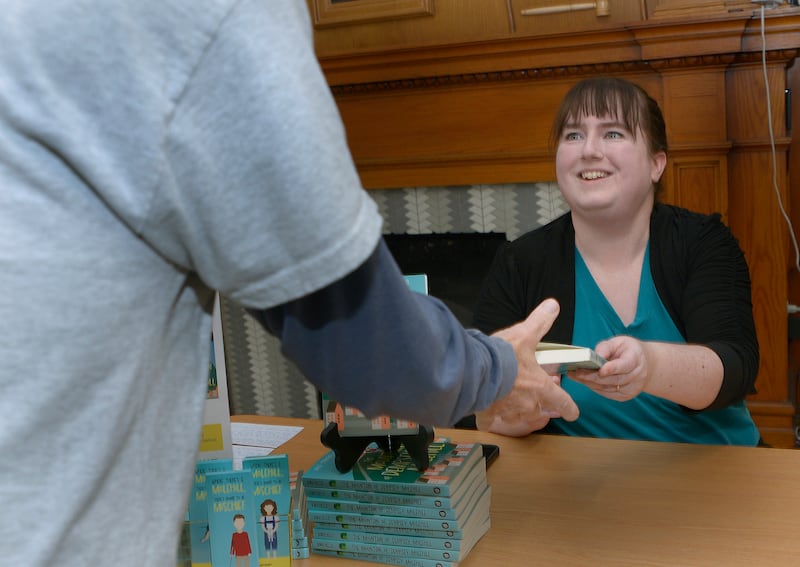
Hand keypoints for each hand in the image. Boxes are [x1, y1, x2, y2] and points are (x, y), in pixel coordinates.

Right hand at [477, 299, 579, 436]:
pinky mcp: (489, 414)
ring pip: (519, 417)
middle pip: (541, 411)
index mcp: (541, 387)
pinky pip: (491, 422)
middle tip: (536, 395)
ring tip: (513, 401)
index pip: (563, 403)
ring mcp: (508, 411)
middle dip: (540, 404)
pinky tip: (487, 413)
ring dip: (518, 410)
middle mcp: (528, 404)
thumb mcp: (525, 334)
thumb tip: (553, 305)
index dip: (570, 409)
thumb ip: (540, 322)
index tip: (572, 413)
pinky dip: (490, 418)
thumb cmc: (503, 355)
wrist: (476, 369)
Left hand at [569, 335, 648, 400]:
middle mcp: (637, 375)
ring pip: (608, 388)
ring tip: (575, 375)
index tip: (600, 370)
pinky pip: (607, 393)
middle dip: (593, 376)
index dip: (612, 368)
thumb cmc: (627, 350)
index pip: (624, 365)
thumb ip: (605, 348)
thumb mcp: (618, 342)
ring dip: (590, 383)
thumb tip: (592, 356)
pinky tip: (584, 381)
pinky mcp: (625, 396)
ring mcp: (633, 388)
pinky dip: (595, 387)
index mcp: (636, 358)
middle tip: (576, 372)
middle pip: (614, 379)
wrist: (643, 363)